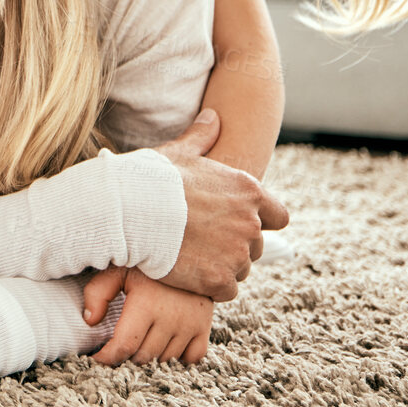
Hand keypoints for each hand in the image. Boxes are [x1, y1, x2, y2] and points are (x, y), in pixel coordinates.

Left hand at [83, 266, 212, 366]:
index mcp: (146, 304)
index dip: (109, 357)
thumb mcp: (118, 271)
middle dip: (127, 355)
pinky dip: (178, 359)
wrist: (189, 253)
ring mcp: (190, 325)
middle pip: (143, 356)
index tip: (99, 357)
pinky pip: (192, 358)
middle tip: (119, 345)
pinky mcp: (204, 328)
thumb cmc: (148, 265)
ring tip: (140, 342)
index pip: (125, 345)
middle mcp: (170, 318)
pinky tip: (166, 345)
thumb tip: (90, 321)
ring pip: (165, 360)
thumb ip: (98, 293)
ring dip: (150, 357)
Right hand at [155, 110, 288, 300]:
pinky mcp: (219, 279)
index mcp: (248, 192)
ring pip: (240, 269)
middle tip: (201, 240)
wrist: (128, 210)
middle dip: (233, 245)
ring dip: (221, 266)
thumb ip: (202, 136)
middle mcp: (251, 223)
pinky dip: (209, 286)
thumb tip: (213, 116)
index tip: (234, 224)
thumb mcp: (179, 152)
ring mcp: (237, 253)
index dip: (259, 222)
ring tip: (191, 255)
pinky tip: (188, 272)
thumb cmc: (151, 178)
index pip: (279, 216)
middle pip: (255, 245)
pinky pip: (226, 290)